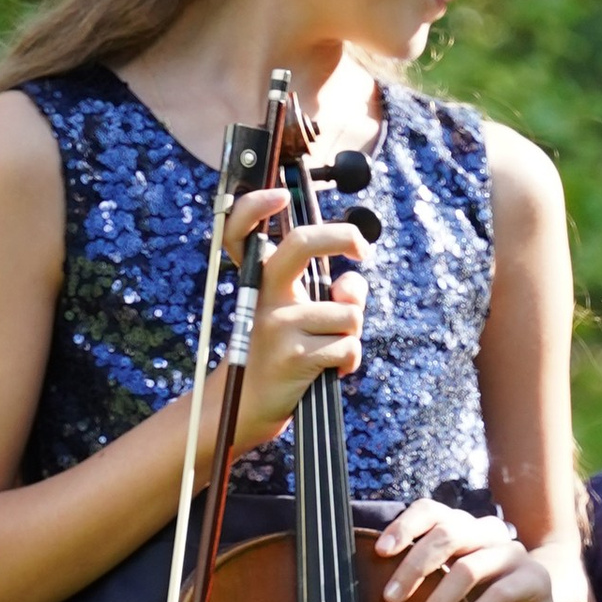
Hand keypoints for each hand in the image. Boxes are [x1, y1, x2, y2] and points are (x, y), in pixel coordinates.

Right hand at [225, 188, 364, 450]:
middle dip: (341, 236)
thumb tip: (354, 283)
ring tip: (326, 352)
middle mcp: (264, 296)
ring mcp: (277, 325)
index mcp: (260, 282)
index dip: (254, 206)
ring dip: (351, 335)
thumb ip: (333, 294)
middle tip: (361, 250)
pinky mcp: (294, 356)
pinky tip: (329, 371)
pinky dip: (349, 361)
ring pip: (348, 314)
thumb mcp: (303, 317)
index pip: (240, 232)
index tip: (279, 195)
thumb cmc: (283, 355)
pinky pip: (349, 347)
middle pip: (301, 244)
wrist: (252, 405)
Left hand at [375, 498, 586, 601]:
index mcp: (463, 529)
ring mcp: (515, 554)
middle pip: (447, 534)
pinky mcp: (535, 580)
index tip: (380, 553)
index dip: (404, 526)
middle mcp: (489, 533)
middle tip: (389, 599)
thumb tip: (366, 584)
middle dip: (413, 567)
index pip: (431, 511)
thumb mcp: (441, 595)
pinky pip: (500, 594)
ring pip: (468, 569)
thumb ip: (417, 581)